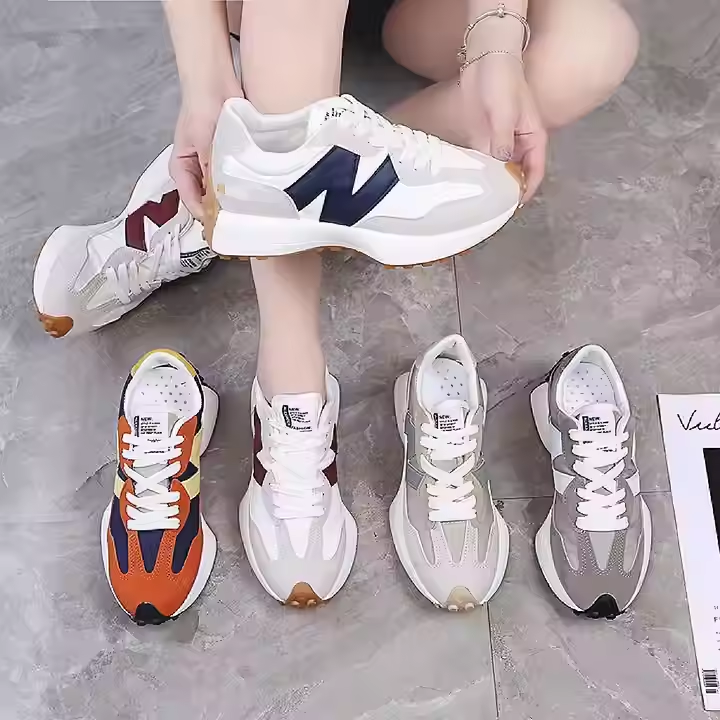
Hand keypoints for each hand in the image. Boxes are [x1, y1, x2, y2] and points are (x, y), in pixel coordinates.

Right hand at [170, 82, 243, 218]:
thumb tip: (219, 198)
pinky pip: (233, 179)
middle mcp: (196, 170)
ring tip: (247, 212)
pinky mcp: (228, 158)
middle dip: (220, 211)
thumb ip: (210, 170)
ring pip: (220, 191)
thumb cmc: (201, 108)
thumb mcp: (204, 142)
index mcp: (181, 168)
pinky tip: (253, 194)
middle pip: (205, 200)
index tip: (221, 227)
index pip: (190, 201)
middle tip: (238, 224)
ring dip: (231, 199)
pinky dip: (240, 187)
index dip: (205, 215)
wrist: (215, 80)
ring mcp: (212, 165)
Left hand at [460, 54, 546, 201]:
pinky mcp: (486, 137)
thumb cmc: (503, 84)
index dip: (529, 189)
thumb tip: (501, 165)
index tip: (516, 205)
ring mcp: (503, 141)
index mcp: (534, 137)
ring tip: (484, 200)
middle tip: (497, 208)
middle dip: (511, 190)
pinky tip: (473, 182)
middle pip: (520, 173)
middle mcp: (520, 143)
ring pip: (503, 169)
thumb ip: (503, 142)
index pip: (536, 170)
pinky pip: (486, 160)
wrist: (485, 61)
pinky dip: (482, 171)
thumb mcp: (505, 114)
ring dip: (496, 182)